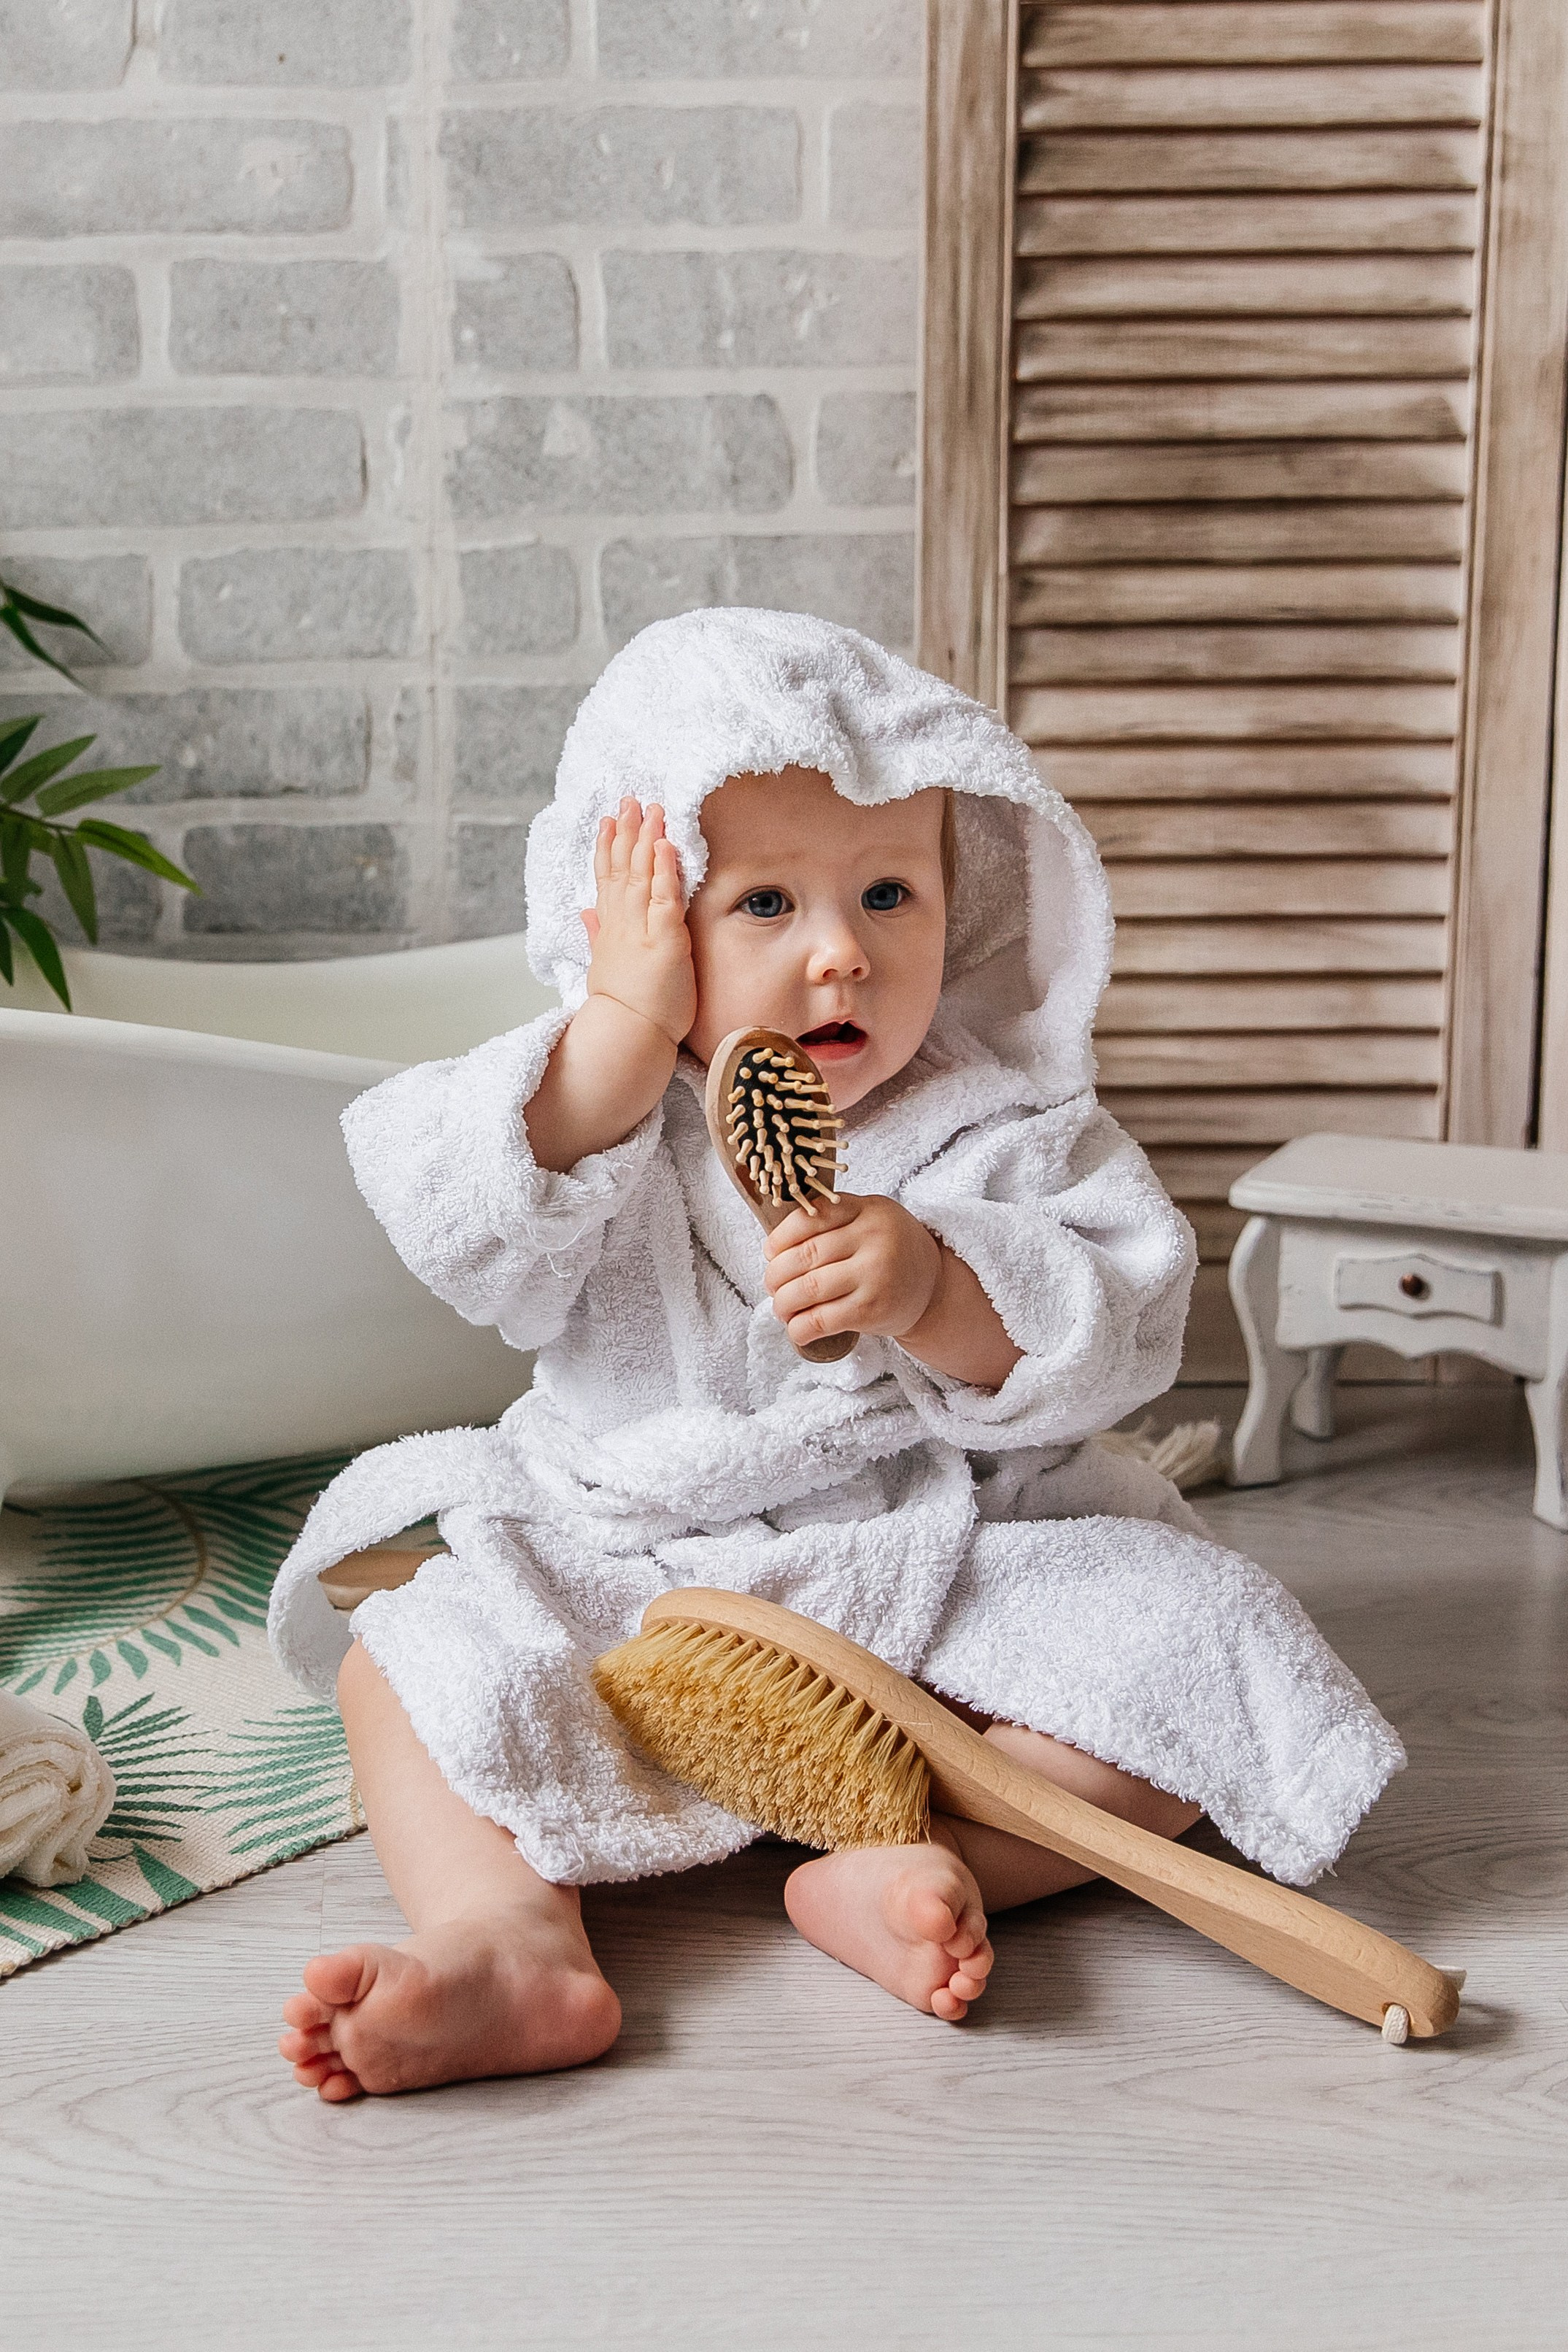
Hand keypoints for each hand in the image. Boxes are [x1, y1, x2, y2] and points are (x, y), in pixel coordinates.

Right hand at [581, 799, 695, 1047]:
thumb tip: (586, 912)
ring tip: (650, 810)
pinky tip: (664, 846)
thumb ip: (597, 934)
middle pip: (622, 870)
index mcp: (611, 930)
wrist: (628, 1035)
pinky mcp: (665, 941)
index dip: (608, 848)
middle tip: (629, 799)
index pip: (608, 880)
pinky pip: (664, 899)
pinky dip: (664, 871)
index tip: (609, 820)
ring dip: (645, 841)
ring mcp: (642, 931)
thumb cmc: (624, 1008)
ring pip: (641, 877)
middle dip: (626, 832)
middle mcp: (623, 924)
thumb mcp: (605, 964)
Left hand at [764, 1193, 941, 1351]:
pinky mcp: (873, 1310)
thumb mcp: (872, 1218)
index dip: (781, 1237)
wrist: (934, 1288)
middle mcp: (873, 1239)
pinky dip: (799, 1328)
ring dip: (783, 1303)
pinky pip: (822, 1319)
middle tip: (772, 1285)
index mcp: (869, 1210)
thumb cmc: (891, 1252)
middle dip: (776, 1275)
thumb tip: (775, 1245)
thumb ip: (834, 1219)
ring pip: (808, 1288)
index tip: (771, 1252)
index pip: (812, 1217)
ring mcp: (875, 1275)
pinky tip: (796, 1329)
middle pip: (804, 1256)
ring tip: (782, 1308)